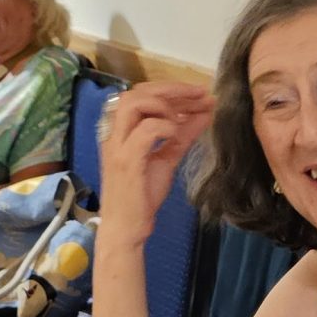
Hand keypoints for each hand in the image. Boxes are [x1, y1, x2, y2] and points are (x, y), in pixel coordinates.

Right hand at [98, 84, 213, 248]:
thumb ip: (183, 135)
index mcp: (120, 130)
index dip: (170, 89)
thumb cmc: (141, 196)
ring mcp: (117, 146)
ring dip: (164, 104)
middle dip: (171, 88)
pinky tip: (177, 133)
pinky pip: (145, 130)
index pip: (140, 94)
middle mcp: (113, 133)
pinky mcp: (126, 160)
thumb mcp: (167, 159)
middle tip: (200, 93)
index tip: (199, 93)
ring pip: (133, 103)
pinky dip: (165, 126)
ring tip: (184, 117)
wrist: (126, 228)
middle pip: (136, 92)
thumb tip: (204, 113)